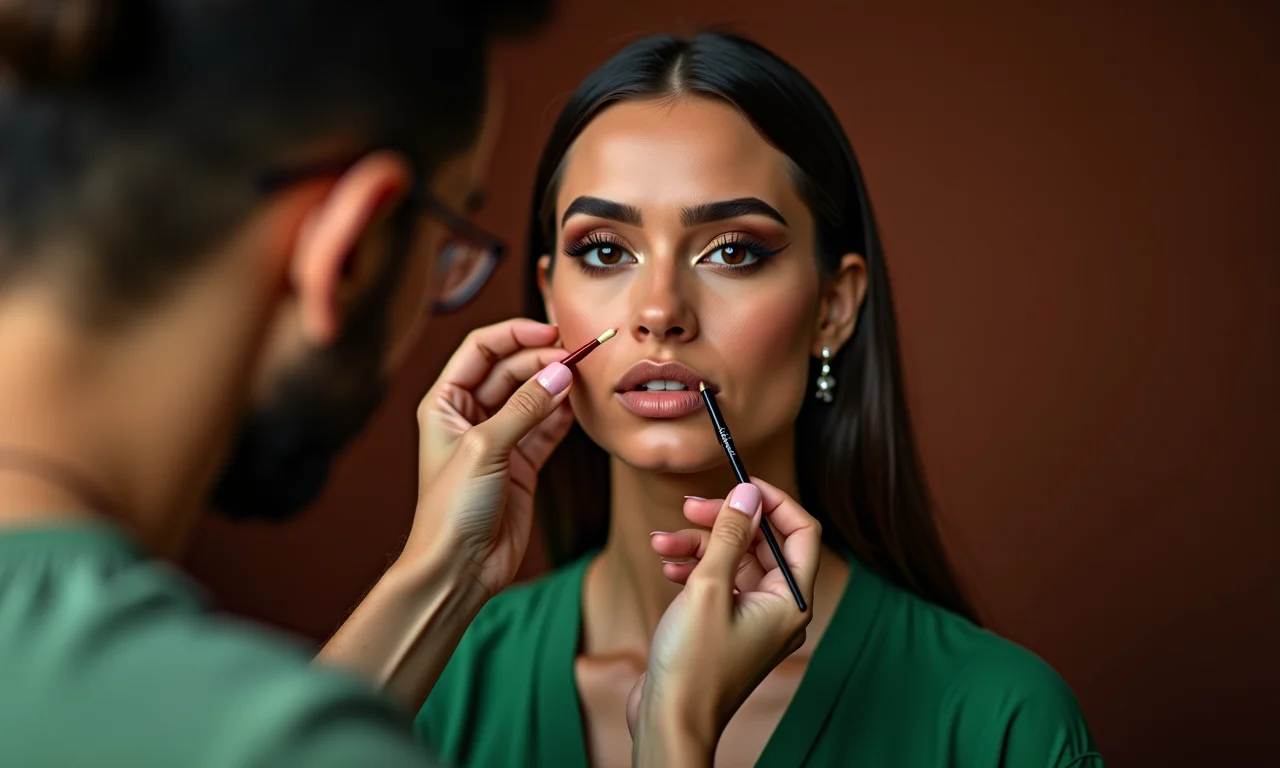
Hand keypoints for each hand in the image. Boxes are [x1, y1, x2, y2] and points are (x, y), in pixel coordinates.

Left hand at [402, 319, 574, 597]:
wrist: (458, 569)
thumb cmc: (451, 510)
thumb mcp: (485, 448)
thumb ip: (525, 408)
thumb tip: (560, 372)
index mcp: (444, 403)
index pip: (480, 350)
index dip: (514, 334)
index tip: (550, 331)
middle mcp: (470, 416)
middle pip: (510, 370)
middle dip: (542, 359)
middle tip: (576, 356)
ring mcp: (499, 439)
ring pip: (532, 397)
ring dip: (556, 384)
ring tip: (583, 374)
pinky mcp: (522, 464)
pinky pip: (547, 428)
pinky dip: (564, 414)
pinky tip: (580, 402)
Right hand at [626, 478, 821, 764]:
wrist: (669, 720)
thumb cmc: (693, 664)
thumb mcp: (709, 587)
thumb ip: (729, 535)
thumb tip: (748, 493)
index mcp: (790, 601)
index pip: (801, 532)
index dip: (773, 501)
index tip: (739, 483)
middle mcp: (777, 609)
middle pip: (760, 543)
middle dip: (723, 521)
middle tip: (688, 507)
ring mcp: (751, 619)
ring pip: (732, 560)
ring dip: (697, 544)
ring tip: (661, 541)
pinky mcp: (725, 627)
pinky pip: (717, 582)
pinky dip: (692, 568)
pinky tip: (666, 565)